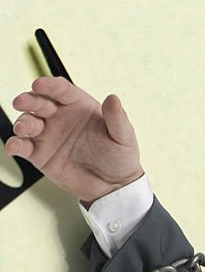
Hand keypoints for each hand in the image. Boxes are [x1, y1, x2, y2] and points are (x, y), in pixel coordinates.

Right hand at [4, 76, 142, 204]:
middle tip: (22, 102)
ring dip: (22, 122)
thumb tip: (113, 98)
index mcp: (79, 106)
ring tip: (24, 129)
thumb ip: (116, 118)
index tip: (40, 84)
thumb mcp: (123, 137)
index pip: (60, 90)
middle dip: (29, 100)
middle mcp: (60, 117)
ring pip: (28, 122)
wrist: (114, 187)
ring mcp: (48, 135)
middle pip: (39, 102)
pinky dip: (15, 145)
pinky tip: (14, 147)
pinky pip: (22, 146)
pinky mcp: (40, 155)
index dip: (49, 85)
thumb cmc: (120, 158)